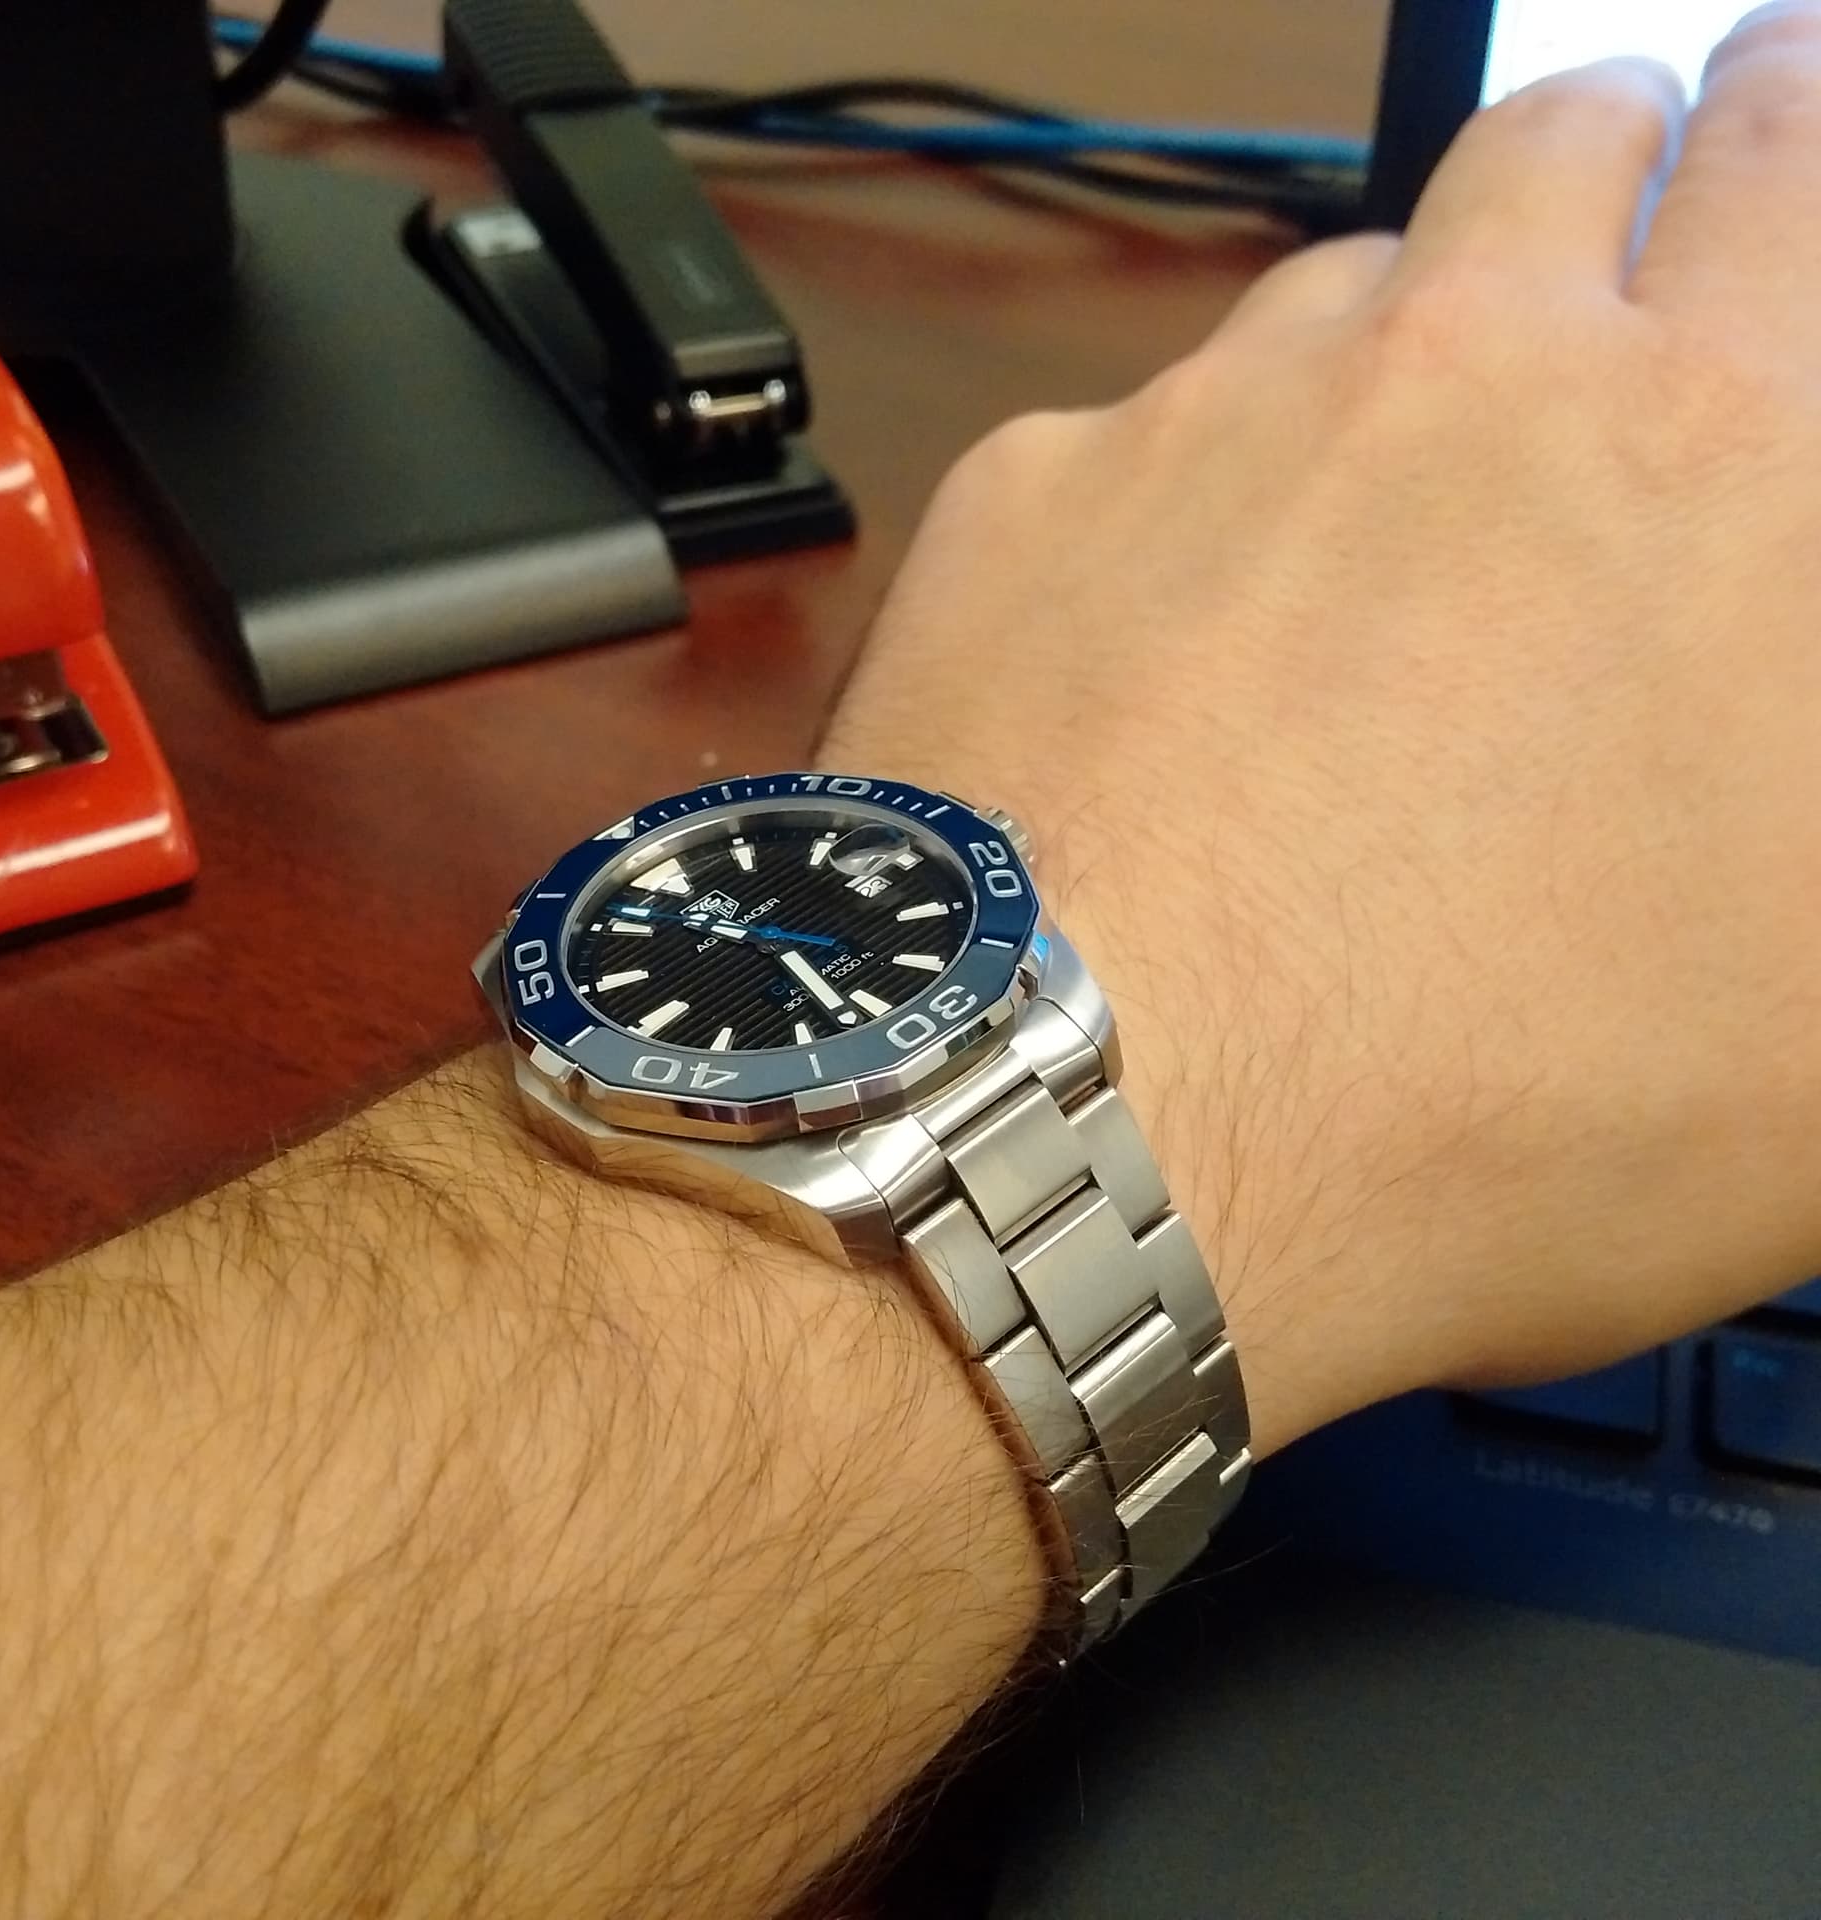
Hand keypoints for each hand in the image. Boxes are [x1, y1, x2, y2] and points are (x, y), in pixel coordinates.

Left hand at [824, 10, 1820, 1455]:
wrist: (1091, 1138)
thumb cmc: (1487, 1111)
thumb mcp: (1806, 1009)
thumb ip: (1793, 766)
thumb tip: (1751, 670)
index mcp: (1709, 462)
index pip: (1788, 178)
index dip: (1778, 144)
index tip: (1757, 131)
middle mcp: (1461, 379)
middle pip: (1554, 156)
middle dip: (1593, 180)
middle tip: (1580, 262)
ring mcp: (1216, 416)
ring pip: (1335, 290)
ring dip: (1377, 351)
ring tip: (1360, 490)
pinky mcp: (1032, 491)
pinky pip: (1130, 435)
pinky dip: (1167, 499)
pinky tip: (1147, 643)